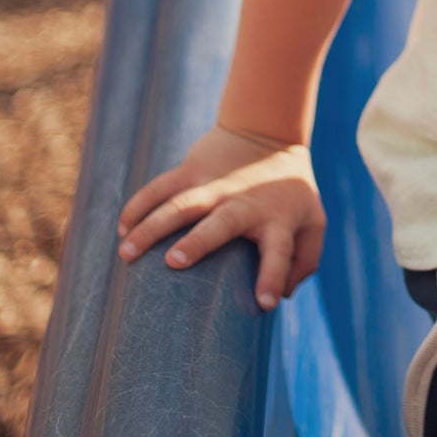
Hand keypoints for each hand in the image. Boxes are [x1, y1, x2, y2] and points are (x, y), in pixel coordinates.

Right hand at [117, 123, 325, 309]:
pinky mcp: (193, 170)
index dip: (274, 277)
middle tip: (173, 262)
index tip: (264, 303)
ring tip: (127, 253)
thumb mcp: (313, 221)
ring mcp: (215, 185)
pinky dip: (140, 205)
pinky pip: (161, 186)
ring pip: (180, 205)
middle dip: (197, 242)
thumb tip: (284, 295)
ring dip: (152, 227)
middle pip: (220, 223)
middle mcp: (244, 204)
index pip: (280, 252)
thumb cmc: (290, 191)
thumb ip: (307, 260)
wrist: (269, 133)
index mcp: (277, 220)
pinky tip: (123, 228)